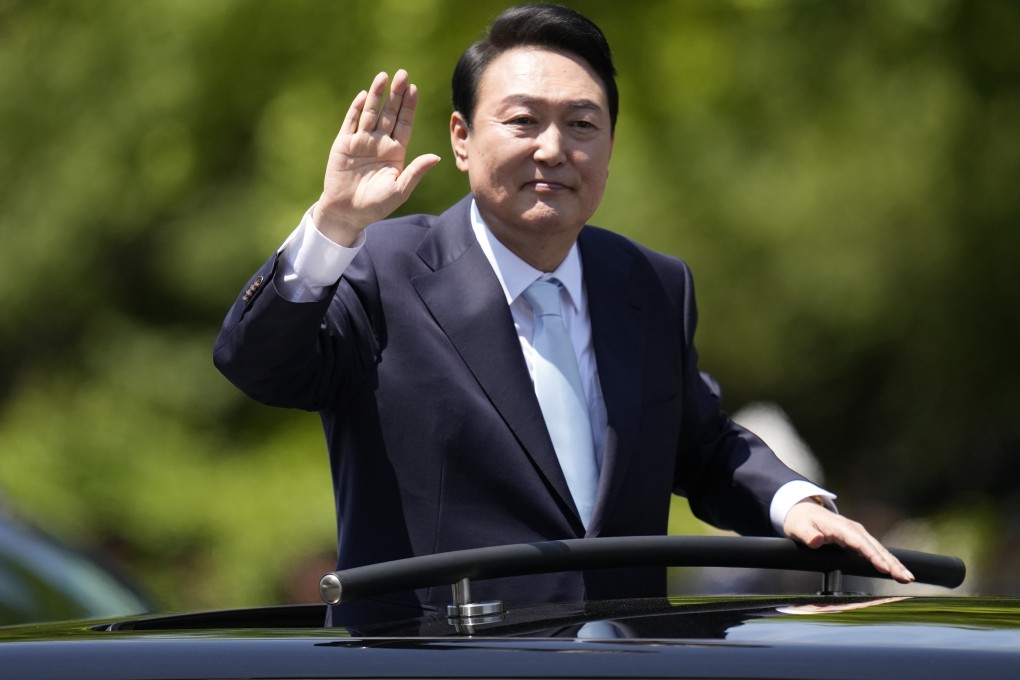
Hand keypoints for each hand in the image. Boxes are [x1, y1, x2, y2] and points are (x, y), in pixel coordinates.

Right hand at [312, 70, 440, 244]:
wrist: (348, 213)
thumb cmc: (376, 205)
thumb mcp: (400, 190)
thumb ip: (416, 172)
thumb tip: (436, 157)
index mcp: (395, 152)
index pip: (404, 124)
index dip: (409, 107)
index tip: (414, 89)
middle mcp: (379, 143)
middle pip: (389, 113)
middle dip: (396, 94)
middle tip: (402, 74)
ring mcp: (361, 142)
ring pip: (370, 113)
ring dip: (376, 95)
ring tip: (383, 77)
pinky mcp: (344, 144)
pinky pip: (351, 123)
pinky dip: (356, 110)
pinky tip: (363, 95)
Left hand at [783, 500, 914, 583]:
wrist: (801, 510)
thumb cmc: (800, 520)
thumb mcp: (798, 527)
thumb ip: (807, 535)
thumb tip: (816, 540)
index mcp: (840, 527)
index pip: (859, 543)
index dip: (872, 555)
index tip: (884, 568)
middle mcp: (853, 529)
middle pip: (875, 547)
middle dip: (891, 563)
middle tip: (905, 578)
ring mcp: (858, 534)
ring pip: (879, 549)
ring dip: (894, 563)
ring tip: (908, 577)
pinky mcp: (859, 539)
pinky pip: (876, 551)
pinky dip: (889, 561)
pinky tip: (899, 571)